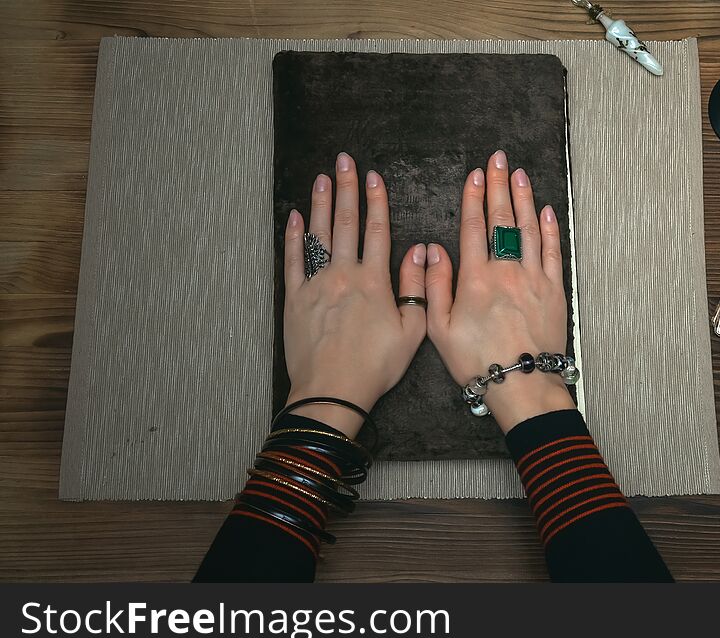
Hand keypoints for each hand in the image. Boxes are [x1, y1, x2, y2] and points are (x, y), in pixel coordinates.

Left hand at [283, 152, 427, 437]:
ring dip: (321, 204)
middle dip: (347, 189)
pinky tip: (296, 216)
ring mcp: (316, 285)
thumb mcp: (411, 331)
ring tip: (322, 177)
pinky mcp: (295, 299)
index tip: (374, 176)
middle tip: (343, 161)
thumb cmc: (375, 366)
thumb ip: (417, 288)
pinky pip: (294, 261)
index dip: (376, 201)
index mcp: (374, 282)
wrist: (331, 391)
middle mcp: (343, 275)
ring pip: (319, 235)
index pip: (376, 231)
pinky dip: (294, 237)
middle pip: (345, 224)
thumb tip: (420, 252)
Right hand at [425, 150, 575, 433]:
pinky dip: (548, 229)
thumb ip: (435, 287)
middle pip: (502, 219)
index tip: (475, 174)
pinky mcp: (554, 290)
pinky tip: (545, 211)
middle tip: (498, 159)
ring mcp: (533, 278)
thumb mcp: (439, 329)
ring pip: (528, 229)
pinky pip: (551, 251)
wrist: (521, 383)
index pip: (474, 227)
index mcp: (475, 278)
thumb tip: (432, 251)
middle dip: (498, 186)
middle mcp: (506, 271)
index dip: (474, 197)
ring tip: (519, 173)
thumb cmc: (477, 361)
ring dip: (523, 198)